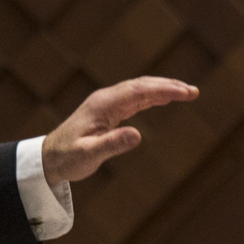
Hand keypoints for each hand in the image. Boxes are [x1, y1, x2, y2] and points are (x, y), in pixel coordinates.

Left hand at [39, 77, 197, 183]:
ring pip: (140, 89)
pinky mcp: (109, 111)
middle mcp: (106, 99)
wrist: (49, 157)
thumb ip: (112, 144)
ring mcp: (108, 103)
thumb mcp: (89, 154)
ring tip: (188, 93)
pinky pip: (136, 98)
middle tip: (193, 92)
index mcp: (103, 105)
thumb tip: (138, 135)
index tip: (184, 93)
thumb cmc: (67, 157)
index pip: (138, 91)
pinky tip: (166, 98)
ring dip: (164, 89)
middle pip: (142, 85)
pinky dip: (154, 96)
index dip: (163, 90)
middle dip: (168, 85)